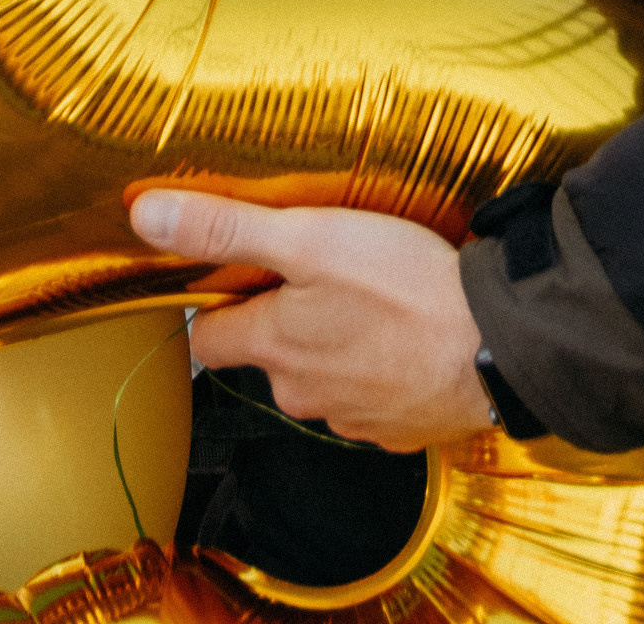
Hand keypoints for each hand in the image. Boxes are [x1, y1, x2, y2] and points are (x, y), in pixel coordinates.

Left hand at [127, 188, 490, 450]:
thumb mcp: (310, 237)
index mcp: (274, 346)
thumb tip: (145, 216)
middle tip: (322, 271)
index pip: (207, 339)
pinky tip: (408, 334)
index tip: (235, 274)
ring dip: (337, 343)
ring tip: (373, 297)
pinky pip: (374, 396)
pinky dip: (383, 368)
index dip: (214, 304)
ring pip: (324, 377)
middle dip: (285, 319)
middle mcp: (303, 393)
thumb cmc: (406, 289)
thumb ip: (227, 227)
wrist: (498, 347)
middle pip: (269, 356)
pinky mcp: (401, 428)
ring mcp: (353, 418)